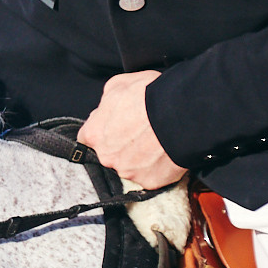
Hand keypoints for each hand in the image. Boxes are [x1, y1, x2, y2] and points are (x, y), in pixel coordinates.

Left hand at [78, 70, 184, 188]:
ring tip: (156, 142)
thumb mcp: (119, 85)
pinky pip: (150, 176)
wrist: (180, 113)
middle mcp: (106, 157)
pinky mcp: (149, 181)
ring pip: (129, 167)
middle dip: (121, 145)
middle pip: (108, 154)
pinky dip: (157, 168)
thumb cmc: (149, 96)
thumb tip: (106, 108)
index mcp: (95, 133)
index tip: (113, 128)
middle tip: (140, 133)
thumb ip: (105, 101)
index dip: (101, 131)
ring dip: (139, 158)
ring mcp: (127, 171)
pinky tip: (165, 153)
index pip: (87, 138)